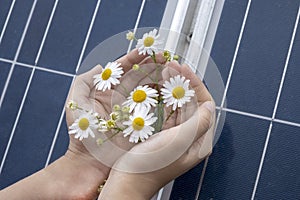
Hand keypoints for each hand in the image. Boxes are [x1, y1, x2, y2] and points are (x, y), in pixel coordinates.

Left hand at [64, 49, 166, 198]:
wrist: (89, 163)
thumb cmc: (81, 135)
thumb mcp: (75, 104)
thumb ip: (83, 81)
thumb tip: (99, 66)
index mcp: (109, 91)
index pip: (125, 69)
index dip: (136, 58)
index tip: (147, 50)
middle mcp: (124, 99)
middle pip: (142, 77)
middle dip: (155, 65)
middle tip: (168, 58)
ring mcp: (136, 111)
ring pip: (152, 90)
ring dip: (162, 79)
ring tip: (172, 71)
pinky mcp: (144, 124)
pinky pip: (157, 110)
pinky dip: (166, 100)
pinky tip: (172, 92)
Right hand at [98, 61, 215, 199]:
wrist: (126, 182)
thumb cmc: (149, 167)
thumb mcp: (177, 142)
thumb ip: (197, 123)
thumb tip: (209, 105)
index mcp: (198, 141)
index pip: (205, 105)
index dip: (196, 85)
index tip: (184, 71)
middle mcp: (190, 138)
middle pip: (192, 103)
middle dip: (183, 83)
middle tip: (172, 66)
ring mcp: (176, 136)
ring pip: (179, 105)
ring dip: (174, 88)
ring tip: (166, 71)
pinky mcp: (162, 135)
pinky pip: (167, 112)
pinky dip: (164, 98)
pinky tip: (160, 87)